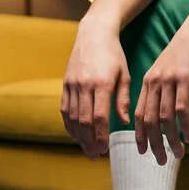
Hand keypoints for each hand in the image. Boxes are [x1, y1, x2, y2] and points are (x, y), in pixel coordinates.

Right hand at [61, 16, 130, 160]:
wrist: (93, 34)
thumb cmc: (114, 55)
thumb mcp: (124, 75)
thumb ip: (123, 99)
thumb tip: (124, 123)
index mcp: (101, 83)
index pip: (99, 116)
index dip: (100, 135)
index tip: (104, 150)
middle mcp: (84, 84)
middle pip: (83, 120)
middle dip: (89, 141)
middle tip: (95, 156)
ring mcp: (72, 84)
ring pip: (71, 117)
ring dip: (78, 136)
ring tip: (86, 150)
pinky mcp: (65, 84)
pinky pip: (64, 109)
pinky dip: (68, 125)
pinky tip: (76, 136)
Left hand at [135, 8, 188, 164]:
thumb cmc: (187, 50)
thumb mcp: (169, 70)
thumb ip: (164, 88)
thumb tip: (166, 110)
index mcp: (148, 82)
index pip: (139, 114)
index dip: (139, 135)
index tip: (143, 151)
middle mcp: (154, 83)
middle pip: (149, 121)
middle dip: (154, 144)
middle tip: (161, 161)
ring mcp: (169, 81)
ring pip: (164, 118)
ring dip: (171, 140)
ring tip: (178, 155)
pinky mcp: (185, 79)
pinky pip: (182, 109)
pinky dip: (185, 126)